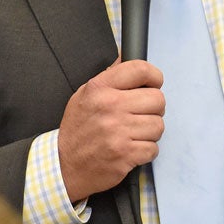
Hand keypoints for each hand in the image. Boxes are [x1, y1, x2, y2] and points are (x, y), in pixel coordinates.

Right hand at [57, 59, 164, 202]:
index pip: (141, 70)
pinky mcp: (125, 154)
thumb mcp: (84, 95)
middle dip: (154, 108)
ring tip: (134, 133)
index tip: (154, 84)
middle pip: (157, 99)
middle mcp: (110, 107)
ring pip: (158, 125)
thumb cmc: (77, 130)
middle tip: (142, 114)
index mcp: (100, 88)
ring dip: (150, 132)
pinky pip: (153, 148)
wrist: (65, 165)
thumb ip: (109, 76)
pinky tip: (131, 148)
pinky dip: (146, 151)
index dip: (154, 77)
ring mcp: (118, 132)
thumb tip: (126, 57)